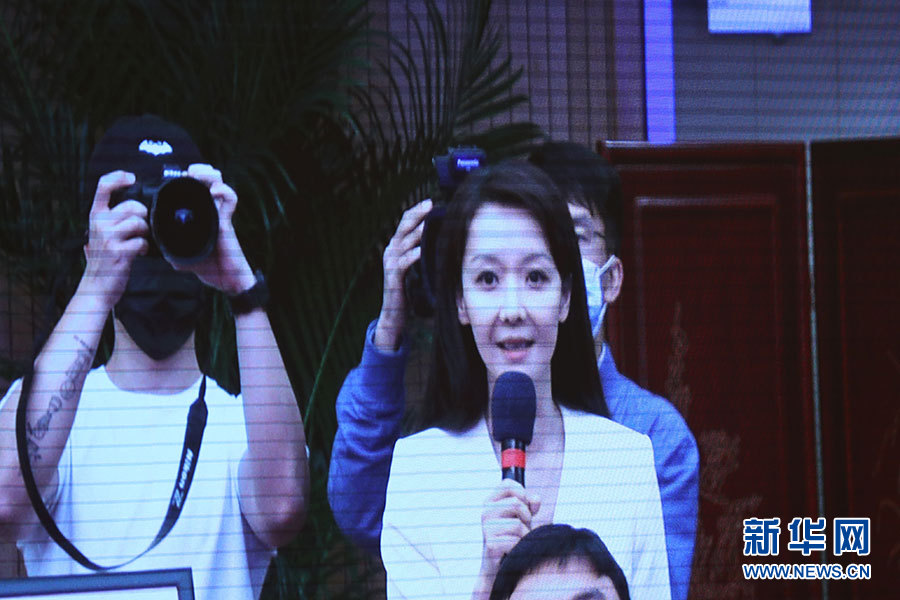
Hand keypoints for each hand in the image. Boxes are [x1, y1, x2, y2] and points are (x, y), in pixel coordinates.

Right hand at [80, 171, 148, 309]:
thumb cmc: (102, 259)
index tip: (132, 178)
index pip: (103, 186)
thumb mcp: (100, 233)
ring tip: (139, 241)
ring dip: (145, 233)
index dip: (119, 177)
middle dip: (143, 216)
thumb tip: (134, 204)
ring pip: (139, 222)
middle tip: (141, 228)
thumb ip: (111, 218)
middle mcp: (99, 223)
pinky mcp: (118, 252)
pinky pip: (141, 241)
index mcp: (95, 215)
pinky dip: (145, 247)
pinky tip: (139, 252)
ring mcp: (108, 237)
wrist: (95, 286)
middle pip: (132, 205)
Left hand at [175, 164, 255, 294]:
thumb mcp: (182, 259)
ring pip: (219, 183)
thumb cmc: (210, 269)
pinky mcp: (227, 221)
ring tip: (197, 174)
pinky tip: (214, 192)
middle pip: (209, 180)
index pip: (196, 190)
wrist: (227, 281)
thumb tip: (158, 246)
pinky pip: (230, 201)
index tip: (175, 178)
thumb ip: (171, 251)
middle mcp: (210, 211)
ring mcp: (219, 214)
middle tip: (187, 173)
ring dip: (209, 174)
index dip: (188, 180)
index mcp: (199, 216)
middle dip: (199, 170)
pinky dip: (224, 192)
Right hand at [373, 198, 431, 350]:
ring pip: (404, 241)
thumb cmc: (409, 290)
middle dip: (417, 213)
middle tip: (431, 204)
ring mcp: (390, 262)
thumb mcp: (416, 266)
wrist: (395, 314)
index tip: (432, 202)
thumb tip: (443, 238)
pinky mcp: (393, 276)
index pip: (405, 222)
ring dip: (418, 230)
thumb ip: (423, 252)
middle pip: (403, 225)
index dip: (417, 211)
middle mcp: (391, 250)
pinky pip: (404, 261)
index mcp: (396, 246)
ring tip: (432, 222)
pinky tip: (424, 249)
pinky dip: (414, 254)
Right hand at [479, 479, 540, 576]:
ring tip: (518, 540)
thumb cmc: (511, 536)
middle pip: (516, 503)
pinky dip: (520, 546)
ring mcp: (486, 528)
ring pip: (518, 524)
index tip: (524, 506)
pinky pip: (515, 540)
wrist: (500, 565)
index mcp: (490, 501)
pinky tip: (514, 549)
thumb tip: (535, 499)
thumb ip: (529, 503)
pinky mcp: (490, 544)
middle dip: (526, 517)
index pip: (508, 484)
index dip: (522, 493)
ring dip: (525, 534)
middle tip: (522, 527)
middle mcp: (485, 512)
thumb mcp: (522, 516)